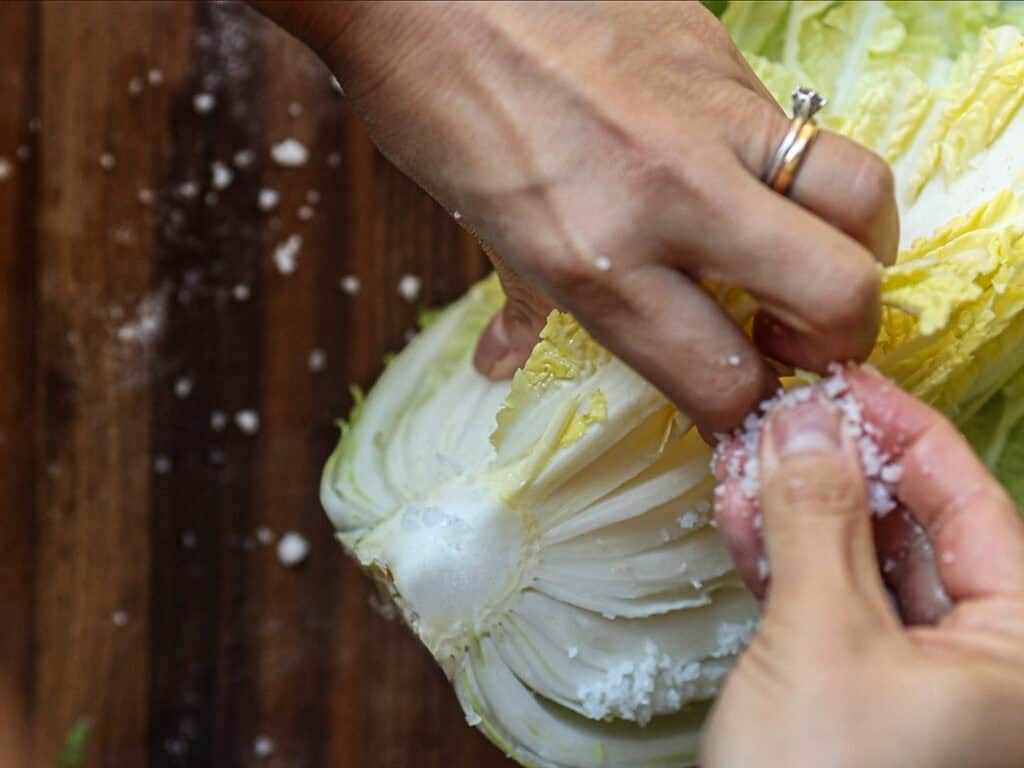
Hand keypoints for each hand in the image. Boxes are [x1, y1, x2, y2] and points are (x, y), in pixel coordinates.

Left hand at [254, 1, 897, 433]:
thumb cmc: (437, 108)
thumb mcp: (482, 229)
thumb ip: (523, 305)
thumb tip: (505, 363)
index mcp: (593, 261)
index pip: (723, 377)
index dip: (748, 415)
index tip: (747, 410)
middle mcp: (666, 195)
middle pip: (836, 291)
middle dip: (840, 341)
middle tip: (802, 339)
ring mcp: (708, 116)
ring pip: (859, 193)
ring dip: (855, 245)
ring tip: (807, 254)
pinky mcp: (722, 53)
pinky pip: (798, 125)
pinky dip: (790, 170)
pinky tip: (741, 174)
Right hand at [704, 368, 1023, 767]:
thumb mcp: (822, 639)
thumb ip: (817, 517)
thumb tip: (807, 418)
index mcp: (1021, 654)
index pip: (975, 507)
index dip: (909, 432)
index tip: (847, 378)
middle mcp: (983, 665)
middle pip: (916, 531)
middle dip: (840, 469)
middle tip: (782, 418)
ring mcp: (916, 682)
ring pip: (863, 564)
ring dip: (800, 509)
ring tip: (746, 460)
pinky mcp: (856, 694)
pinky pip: (828, 604)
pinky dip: (784, 559)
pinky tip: (742, 517)